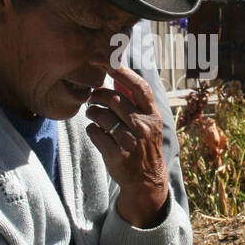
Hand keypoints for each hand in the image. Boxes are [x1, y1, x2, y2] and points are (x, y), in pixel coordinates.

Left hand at [86, 64, 169, 226]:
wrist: (146, 180)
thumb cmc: (144, 146)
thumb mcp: (149, 124)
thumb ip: (135, 102)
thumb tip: (118, 77)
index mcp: (153, 116)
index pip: (140, 88)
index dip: (124, 74)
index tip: (110, 64)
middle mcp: (144, 127)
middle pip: (115, 100)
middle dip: (98, 95)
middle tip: (92, 97)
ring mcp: (130, 142)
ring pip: (101, 115)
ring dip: (92, 112)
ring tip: (92, 114)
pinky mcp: (117, 155)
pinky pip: (94, 133)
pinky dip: (91, 129)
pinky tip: (95, 131)